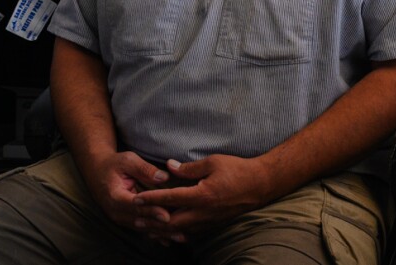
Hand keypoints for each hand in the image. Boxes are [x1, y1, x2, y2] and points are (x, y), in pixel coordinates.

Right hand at [85, 151, 180, 240]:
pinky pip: (141, 229)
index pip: (135, 206)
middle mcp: (116, 211)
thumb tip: (163, 177)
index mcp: (115, 196)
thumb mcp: (127, 160)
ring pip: (142, 228)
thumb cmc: (114, 164)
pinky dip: (155, 234)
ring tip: (179, 236)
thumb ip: (144, 169)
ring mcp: (120, 218)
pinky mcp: (126, 220)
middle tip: (180, 229)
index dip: (151, 211)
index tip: (166, 215)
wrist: (97, 172)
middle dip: (160, 227)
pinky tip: (168, 240)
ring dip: (160, 233)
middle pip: (141, 222)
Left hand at [133, 155, 275, 237]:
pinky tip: (169, 232)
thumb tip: (168, 167)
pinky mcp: (213, 224)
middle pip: (171, 222)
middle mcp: (203, 212)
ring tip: (146, 230)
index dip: (152, 198)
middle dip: (152, 222)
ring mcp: (208, 221)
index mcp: (202, 195)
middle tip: (135, 220)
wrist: (260, 185)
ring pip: (179, 231)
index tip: (137, 198)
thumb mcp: (213, 162)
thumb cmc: (238, 170)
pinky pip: (190, 232)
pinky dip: (176, 233)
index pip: (170, 198)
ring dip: (161, 231)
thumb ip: (189, 167)